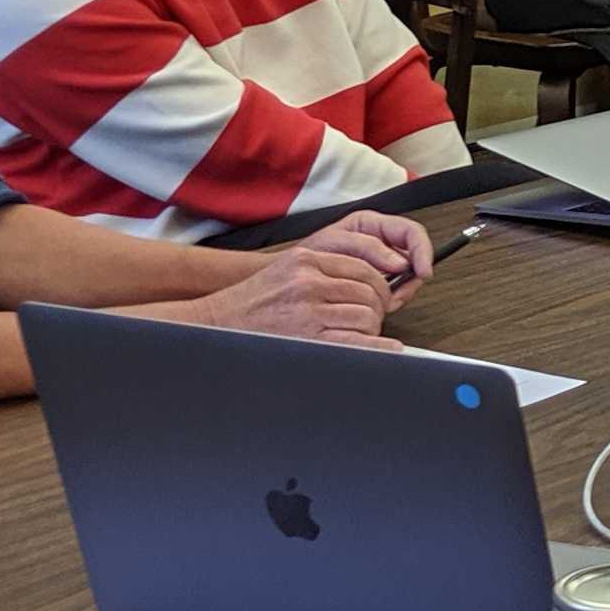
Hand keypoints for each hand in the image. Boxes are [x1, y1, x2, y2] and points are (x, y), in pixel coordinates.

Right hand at [180, 246, 393, 343]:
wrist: (219, 323)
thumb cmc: (252, 301)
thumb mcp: (285, 270)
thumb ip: (321, 269)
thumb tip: (362, 281)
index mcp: (306, 261)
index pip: (362, 267)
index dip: (379, 284)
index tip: (381, 295)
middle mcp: (309, 282)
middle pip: (368, 292)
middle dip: (378, 307)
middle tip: (374, 318)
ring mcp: (308, 311)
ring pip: (366, 316)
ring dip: (373, 328)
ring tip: (364, 335)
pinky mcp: (308, 338)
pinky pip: (356, 341)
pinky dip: (378, 346)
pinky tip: (390, 349)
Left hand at [299, 208, 432, 301]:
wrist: (292, 278)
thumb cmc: (308, 256)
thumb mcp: (337, 243)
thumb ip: (369, 248)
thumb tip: (399, 262)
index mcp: (374, 226)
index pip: (412, 233)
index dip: (423, 251)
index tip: (423, 271)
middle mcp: (381, 243)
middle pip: (414, 257)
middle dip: (410, 278)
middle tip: (398, 293)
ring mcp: (381, 265)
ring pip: (408, 278)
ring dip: (401, 292)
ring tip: (383, 301)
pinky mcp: (377, 283)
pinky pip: (397, 291)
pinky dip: (392, 300)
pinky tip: (378, 304)